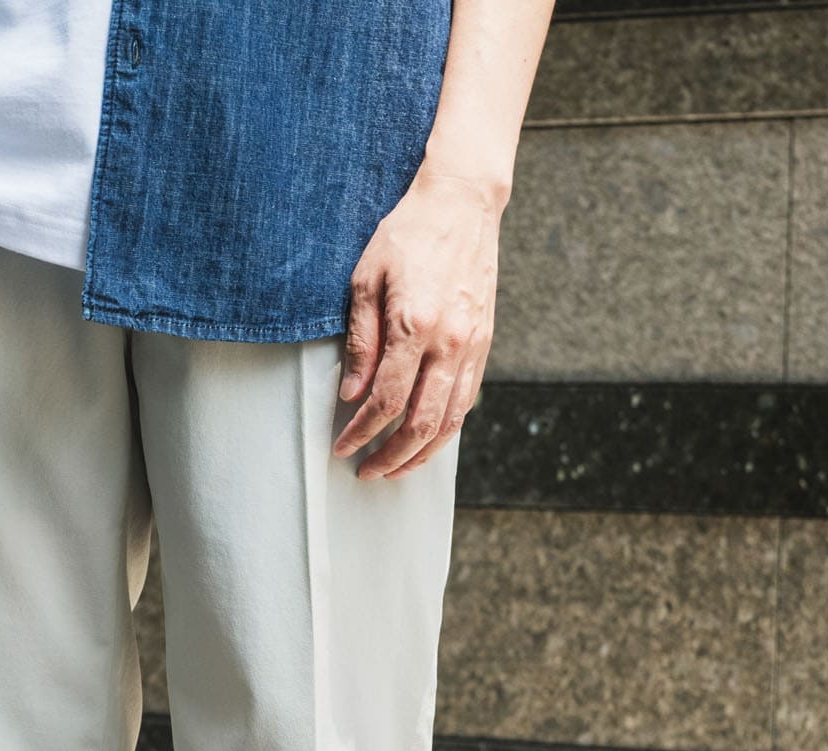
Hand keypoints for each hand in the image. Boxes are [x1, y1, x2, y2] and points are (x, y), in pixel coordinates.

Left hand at [334, 166, 503, 480]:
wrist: (461, 202)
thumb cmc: (408, 235)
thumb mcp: (365, 279)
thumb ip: (360, 342)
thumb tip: (351, 395)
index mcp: (415, 326)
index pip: (385, 400)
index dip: (361, 432)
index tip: (342, 447)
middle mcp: (450, 343)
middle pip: (421, 424)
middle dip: (390, 456)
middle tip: (366, 471)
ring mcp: (472, 345)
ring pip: (450, 422)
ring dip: (421, 454)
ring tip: (394, 468)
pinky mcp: (484, 343)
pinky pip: (466, 401)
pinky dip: (446, 430)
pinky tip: (425, 440)